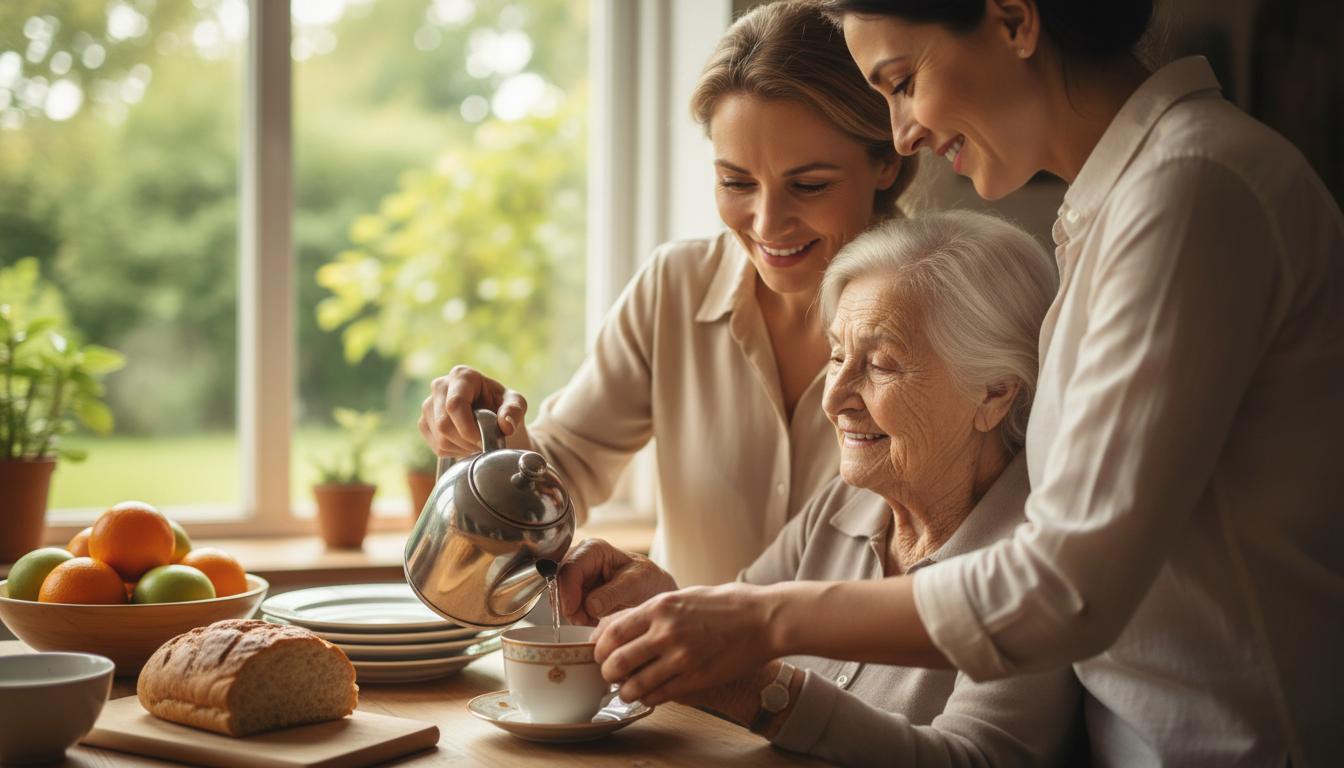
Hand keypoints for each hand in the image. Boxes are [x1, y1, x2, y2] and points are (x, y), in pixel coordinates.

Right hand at [418, 365, 527, 456]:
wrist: (495, 421)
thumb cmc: (504, 408)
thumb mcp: (517, 404)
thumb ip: (514, 411)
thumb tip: (505, 424)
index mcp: (462, 376)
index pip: (455, 405)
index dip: (469, 428)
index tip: (485, 440)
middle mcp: (440, 386)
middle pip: (444, 424)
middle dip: (467, 441)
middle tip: (485, 443)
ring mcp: (429, 405)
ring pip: (440, 438)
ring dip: (463, 447)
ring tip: (478, 441)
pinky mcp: (424, 423)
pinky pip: (436, 446)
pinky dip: (455, 451)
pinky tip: (466, 443)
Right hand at [556, 538, 676, 625]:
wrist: (649, 589)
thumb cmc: (645, 580)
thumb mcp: (635, 584)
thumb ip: (613, 593)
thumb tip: (590, 605)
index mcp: (593, 549)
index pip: (570, 569)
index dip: (567, 592)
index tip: (574, 613)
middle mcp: (579, 558)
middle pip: (559, 584)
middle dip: (570, 606)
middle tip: (587, 620)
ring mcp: (574, 575)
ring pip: (559, 598)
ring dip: (574, 613)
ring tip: (596, 618)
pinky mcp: (574, 590)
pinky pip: (565, 606)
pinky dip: (577, 616)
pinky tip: (593, 618)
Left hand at [592, 582, 778, 704]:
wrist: (764, 619)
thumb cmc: (726, 604)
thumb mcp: (683, 595)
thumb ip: (654, 611)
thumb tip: (624, 623)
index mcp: (659, 607)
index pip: (611, 631)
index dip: (600, 647)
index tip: (602, 652)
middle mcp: (665, 632)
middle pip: (616, 661)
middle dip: (607, 672)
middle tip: (610, 675)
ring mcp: (681, 657)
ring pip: (634, 684)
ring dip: (626, 691)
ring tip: (628, 690)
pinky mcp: (696, 678)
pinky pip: (659, 695)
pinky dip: (649, 698)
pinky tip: (650, 695)